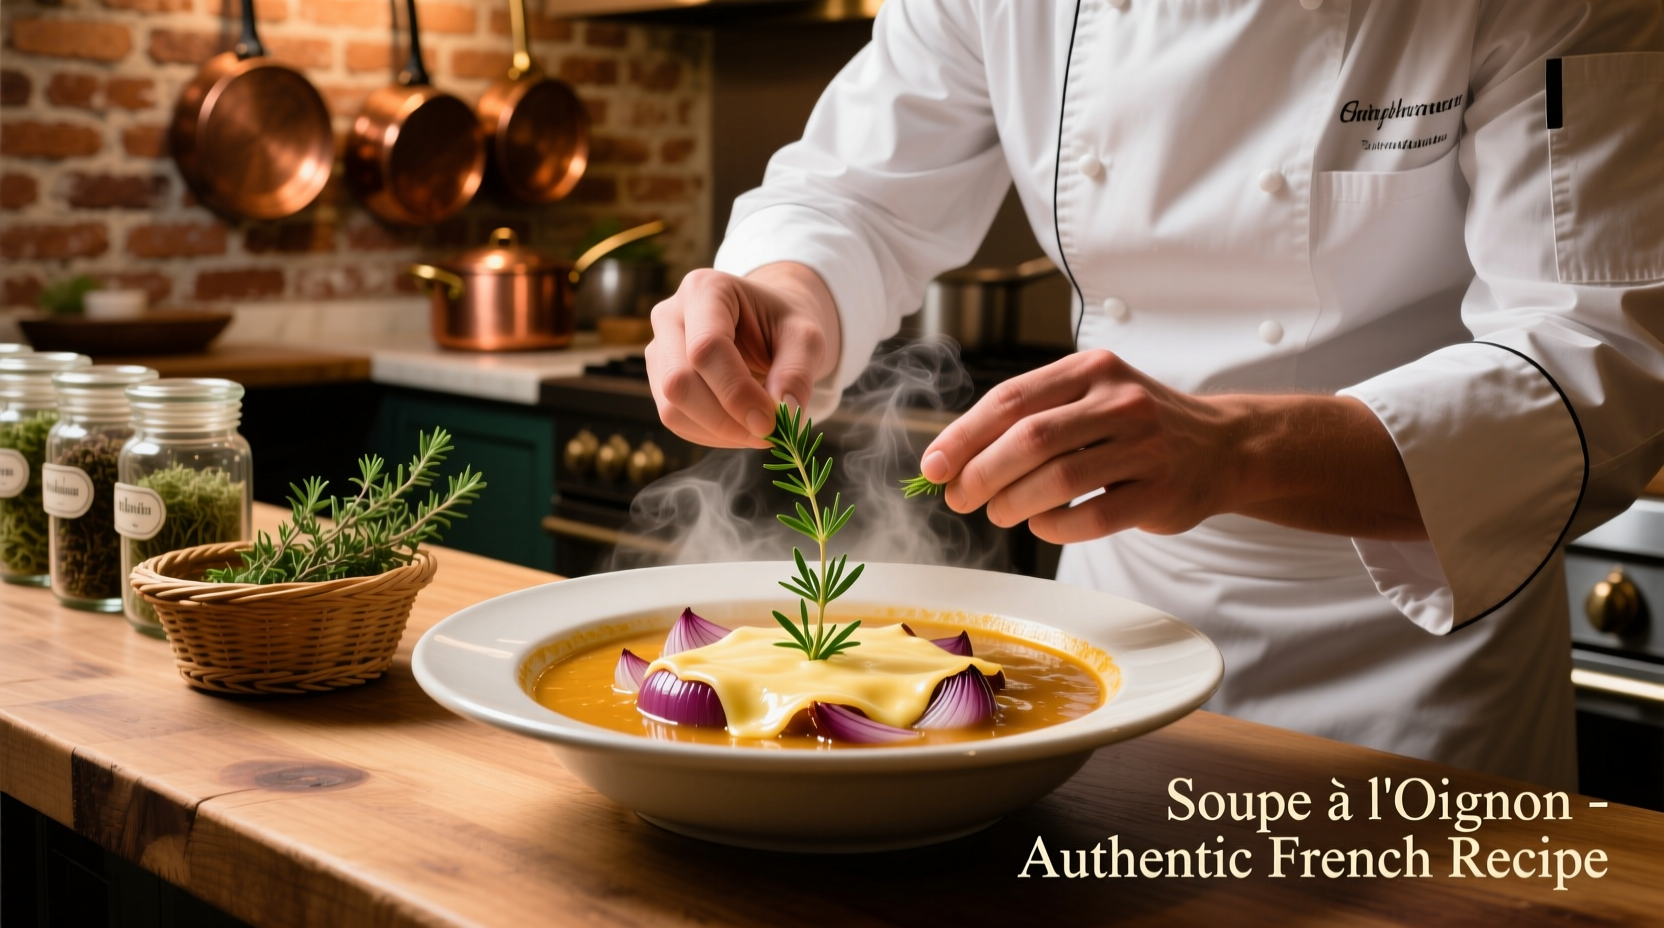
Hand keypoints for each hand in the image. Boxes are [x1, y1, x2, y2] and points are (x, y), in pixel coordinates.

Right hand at [645, 263, 840, 447]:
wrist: (768, 326)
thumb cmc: (785, 326)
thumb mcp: (806, 339)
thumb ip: (797, 373)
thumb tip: (783, 415)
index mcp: (706, 289)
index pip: (706, 347)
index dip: (736, 392)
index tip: (771, 422)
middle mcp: (670, 315)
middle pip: (679, 381)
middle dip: (725, 419)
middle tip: (768, 433)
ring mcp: (659, 350)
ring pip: (672, 408)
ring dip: (720, 432)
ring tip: (760, 430)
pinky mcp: (659, 381)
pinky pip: (676, 421)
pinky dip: (712, 435)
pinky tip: (742, 427)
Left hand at [919, 350, 1426, 543]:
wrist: (1224, 446)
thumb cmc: (1136, 425)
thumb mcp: (1089, 398)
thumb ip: (1029, 418)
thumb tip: (952, 460)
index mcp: (1090, 369)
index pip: (1010, 400)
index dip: (963, 437)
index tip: (934, 466)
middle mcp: (1118, 401)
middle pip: (1029, 440)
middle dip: (981, 474)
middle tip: (959, 498)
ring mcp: (1145, 446)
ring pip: (1058, 480)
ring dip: (1013, 504)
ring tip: (999, 514)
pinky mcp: (1161, 492)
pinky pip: (1092, 517)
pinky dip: (1055, 527)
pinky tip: (1043, 525)